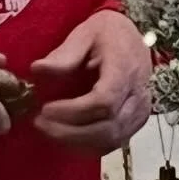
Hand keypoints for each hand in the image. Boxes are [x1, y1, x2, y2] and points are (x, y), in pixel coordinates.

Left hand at [30, 11, 151, 155]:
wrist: (132, 37)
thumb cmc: (107, 34)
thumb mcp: (84, 34)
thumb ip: (64, 54)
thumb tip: (37, 69)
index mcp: (125, 69)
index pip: (104, 101)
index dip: (73, 111)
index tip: (45, 108)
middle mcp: (138, 95)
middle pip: (108, 127)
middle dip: (70, 132)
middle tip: (40, 123)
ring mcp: (141, 111)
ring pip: (111, 139)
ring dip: (76, 142)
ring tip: (49, 129)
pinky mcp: (136, 122)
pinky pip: (113, 142)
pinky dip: (88, 145)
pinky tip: (66, 136)